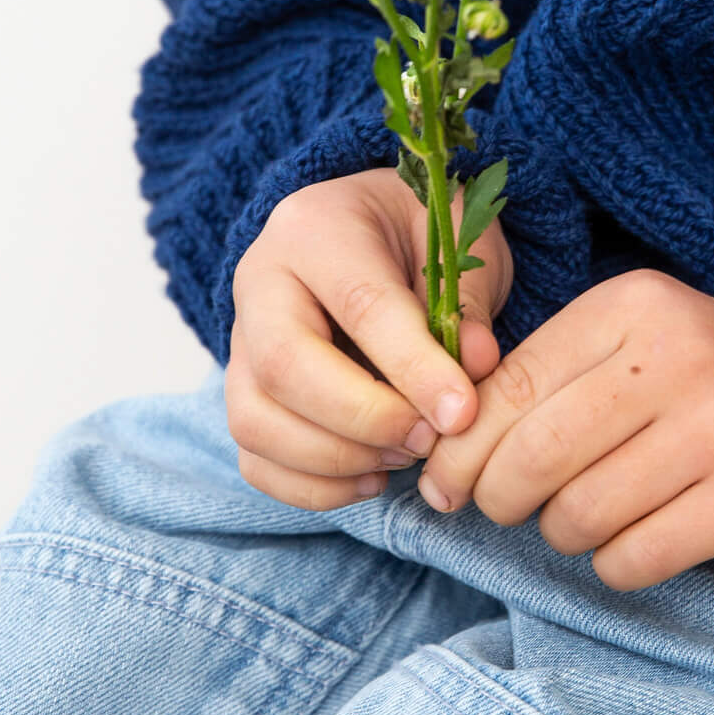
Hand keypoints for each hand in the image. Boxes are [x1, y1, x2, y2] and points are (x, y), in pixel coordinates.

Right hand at [226, 167, 512, 508]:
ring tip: (405, 454)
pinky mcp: (242, 393)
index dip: (412, 368)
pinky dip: (313, 487)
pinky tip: (373, 476)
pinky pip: (254, 458)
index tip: (462, 413)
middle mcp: (260, 282)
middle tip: (430, 439)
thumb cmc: (418, 233)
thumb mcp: (456, 241)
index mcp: (315, 227)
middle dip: (365, 420)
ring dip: (338, 460)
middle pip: (285, 368)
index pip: (359, 306)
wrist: (369, 228)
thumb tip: (474, 368)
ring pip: (256, 421)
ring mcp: (240, 342)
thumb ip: (466, 301)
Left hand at [418, 269, 713, 588]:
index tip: (445, 485)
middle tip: (507, 509)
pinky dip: (614, 564)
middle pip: (537, 458)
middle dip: (501, 499)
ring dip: (563, 533)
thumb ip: (534, 384)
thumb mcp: (619, 346)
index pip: (511, 389)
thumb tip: (440, 463)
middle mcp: (682, 357)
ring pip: (581, 516)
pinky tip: (632, 540)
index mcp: (634, 307)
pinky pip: (636, 559)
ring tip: (584, 516)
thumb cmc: (689, 380)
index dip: (462, 450)